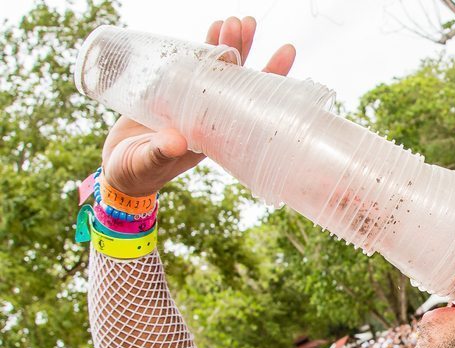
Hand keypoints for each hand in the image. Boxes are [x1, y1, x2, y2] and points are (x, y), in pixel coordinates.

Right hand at [101, 17, 295, 195]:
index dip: (269, 81)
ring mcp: (194, 103)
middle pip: (237, 80)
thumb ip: (159, 153)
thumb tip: (174, 141)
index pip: (250, 106)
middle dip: (245, 51)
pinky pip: (194, 66)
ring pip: (217, 69)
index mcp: (216, 136)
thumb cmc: (137, 172)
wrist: (120, 169)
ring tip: (234, 21)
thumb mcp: (147, 163)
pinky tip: (213, 28)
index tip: (285, 54)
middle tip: (248, 24)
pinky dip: (203, 47)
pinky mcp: (174, 92)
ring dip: (226, 44)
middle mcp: (211, 117)